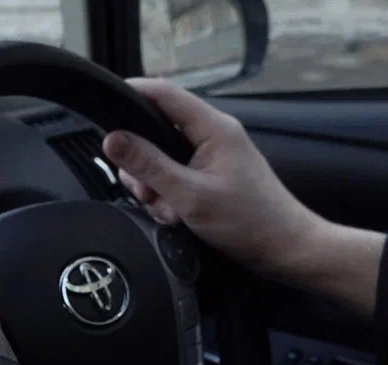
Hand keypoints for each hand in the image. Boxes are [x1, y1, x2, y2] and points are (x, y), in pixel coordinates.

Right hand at [104, 79, 384, 318]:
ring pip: (159, 160)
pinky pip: (173, 178)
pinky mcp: (208, 177)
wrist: (284, 250)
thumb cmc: (248, 222)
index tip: (103, 108)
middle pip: (154, 132)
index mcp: (212, 127)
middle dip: (141, 165)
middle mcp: (210, 136)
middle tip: (147, 193)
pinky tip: (178, 217)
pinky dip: (168, 199)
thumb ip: (148, 165)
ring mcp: (209, 157)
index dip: (131, 93)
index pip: (163, 93)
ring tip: (170, 212)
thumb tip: (112, 139)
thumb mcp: (189, 195)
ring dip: (154, 187)